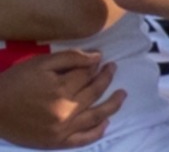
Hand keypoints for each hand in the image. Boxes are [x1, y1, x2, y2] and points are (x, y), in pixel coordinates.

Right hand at [0, 50, 120, 148]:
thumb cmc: (14, 83)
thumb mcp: (39, 64)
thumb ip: (70, 58)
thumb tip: (98, 57)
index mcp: (60, 89)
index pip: (86, 75)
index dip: (95, 65)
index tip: (101, 60)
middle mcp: (65, 110)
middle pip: (94, 92)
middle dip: (106, 78)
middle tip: (113, 69)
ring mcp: (62, 128)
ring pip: (96, 115)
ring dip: (113, 104)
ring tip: (123, 94)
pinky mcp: (56, 142)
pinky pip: (83, 139)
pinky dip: (97, 132)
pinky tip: (107, 123)